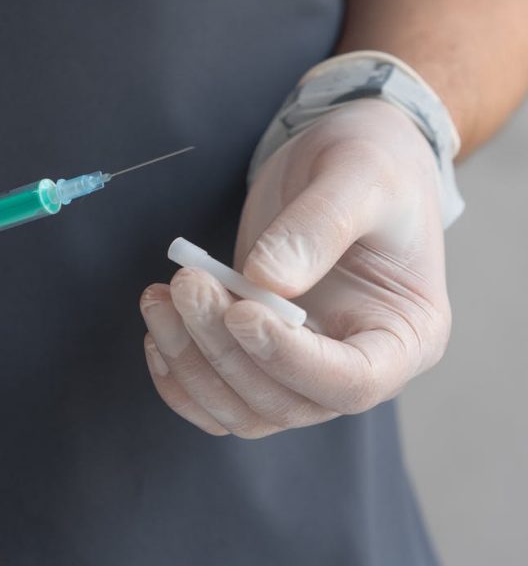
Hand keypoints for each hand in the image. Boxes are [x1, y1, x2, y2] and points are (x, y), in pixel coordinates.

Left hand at [140, 100, 451, 436]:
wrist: (346, 157)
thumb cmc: (372, 163)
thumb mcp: (358, 176)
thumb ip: (318, 226)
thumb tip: (264, 281)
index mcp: (407, 335)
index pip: (353, 382)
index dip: (290, 358)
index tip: (241, 310)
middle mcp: (358, 365)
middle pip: (285, 401)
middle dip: (223, 349)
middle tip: (186, 283)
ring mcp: (305, 367)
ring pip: (242, 408)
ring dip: (191, 362)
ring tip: (160, 297)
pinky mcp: (261, 354)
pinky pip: (216, 397)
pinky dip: (179, 375)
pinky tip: (158, 327)